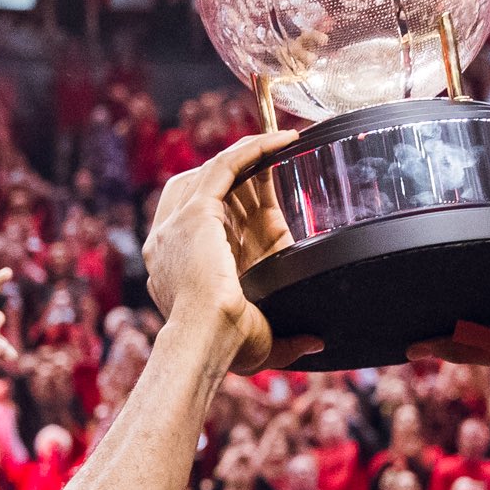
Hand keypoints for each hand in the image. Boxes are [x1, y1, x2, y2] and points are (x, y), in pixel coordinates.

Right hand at [142, 131, 320, 373]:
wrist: (206, 341)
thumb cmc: (226, 349)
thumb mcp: (262, 345)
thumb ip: (290, 342)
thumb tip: (317, 342)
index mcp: (182, 269)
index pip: (204, 224)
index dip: (232, 206)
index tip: (266, 198)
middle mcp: (172, 242)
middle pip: (203, 190)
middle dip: (238, 175)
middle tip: (275, 165)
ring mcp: (178, 223)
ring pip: (213, 173)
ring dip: (248, 154)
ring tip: (281, 142)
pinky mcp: (196, 210)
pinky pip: (224, 165)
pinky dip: (252, 149)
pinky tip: (282, 140)